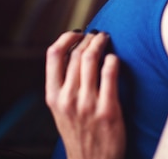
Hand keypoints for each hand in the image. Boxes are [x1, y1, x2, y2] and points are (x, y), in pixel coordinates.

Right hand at [46, 31, 124, 158]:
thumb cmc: (79, 134)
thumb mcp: (61, 111)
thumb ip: (63, 85)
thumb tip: (73, 52)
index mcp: (53, 97)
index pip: (53, 55)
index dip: (66, 38)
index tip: (77, 33)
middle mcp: (68, 99)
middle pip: (76, 54)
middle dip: (89, 38)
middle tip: (98, 35)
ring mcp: (87, 105)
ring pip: (92, 59)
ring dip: (101, 43)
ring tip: (107, 39)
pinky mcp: (108, 110)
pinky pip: (110, 73)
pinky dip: (113, 60)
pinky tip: (115, 59)